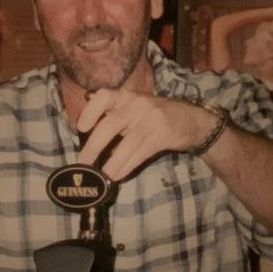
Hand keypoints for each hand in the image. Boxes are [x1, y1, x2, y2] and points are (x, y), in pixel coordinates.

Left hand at [77, 89, 219, 179]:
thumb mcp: (135, 107)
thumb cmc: (155, 115)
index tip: (81, 128)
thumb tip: (90, 141)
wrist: (191, 119)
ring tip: (102, 175)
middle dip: (94, 145)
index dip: (90, 111)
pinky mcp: (163, 135)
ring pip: (127, 142)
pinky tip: (118, 175)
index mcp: (126, 96)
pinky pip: (141, 153)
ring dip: (112, 162)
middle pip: (111, 124)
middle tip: (83, 162)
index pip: (103, 96)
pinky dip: (127, 166)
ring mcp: (152, 119)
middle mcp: (138, 104)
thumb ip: (114, 117)